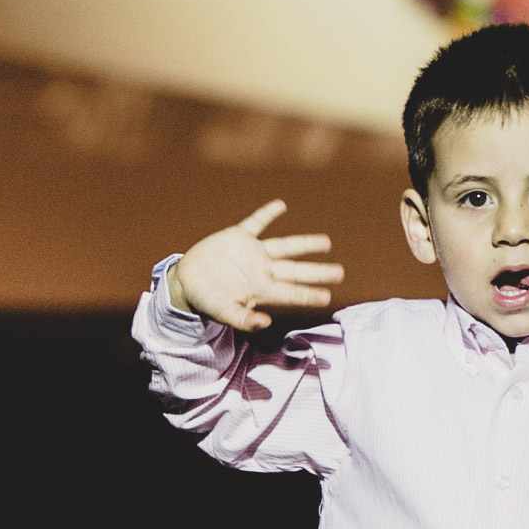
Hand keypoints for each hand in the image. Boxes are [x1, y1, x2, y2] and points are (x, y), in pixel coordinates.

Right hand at [167, 200, 344, 331]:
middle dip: (317, 272)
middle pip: (295, 270)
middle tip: (340, 273)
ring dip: (304, 244)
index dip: (308, 294)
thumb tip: (264, 323)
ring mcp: (252, 253)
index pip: (290, 293)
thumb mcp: (224, 313)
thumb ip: (243, 319)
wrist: (188, 282)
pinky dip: (267, 214)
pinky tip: (281, 205)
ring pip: (284, 247)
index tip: (327, 297)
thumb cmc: (207, 301)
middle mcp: (262, 270)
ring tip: (325, 242)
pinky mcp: (238, 237)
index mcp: (261, 289)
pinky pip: (256, 223)